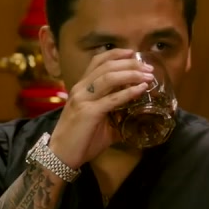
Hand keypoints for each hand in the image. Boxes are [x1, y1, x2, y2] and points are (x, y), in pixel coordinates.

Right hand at [48, 48, 154, 168]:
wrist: (61, 156)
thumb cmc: (80, 140)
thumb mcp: (99, 122)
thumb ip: (116, 115)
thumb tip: (137, 117)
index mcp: (82, 87)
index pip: (98, 61)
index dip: (116, 54)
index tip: (133, 53)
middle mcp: (81, 88)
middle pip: (107, 66)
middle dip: (130, 63)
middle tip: (148, 67)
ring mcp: (83, 99)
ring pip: (109, 77)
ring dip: (131, 74)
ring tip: (148, 76)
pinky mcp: (88, 112)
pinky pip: (112, 98)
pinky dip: (128, 92)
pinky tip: (141, 90)